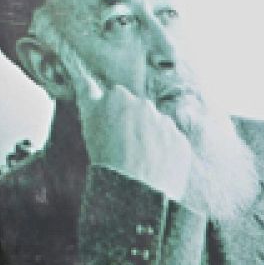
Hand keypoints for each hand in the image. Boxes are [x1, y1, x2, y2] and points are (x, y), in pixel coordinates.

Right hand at [71, 62, 193, 201]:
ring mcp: (166, 123)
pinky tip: (154, 169)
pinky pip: (172, 146)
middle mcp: (145, 105)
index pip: (116, 99)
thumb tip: (83, 76)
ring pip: (157, 129)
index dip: (112, 115)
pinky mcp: (181, 142)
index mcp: (119, 96)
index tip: (109, 130)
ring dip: (150, 140)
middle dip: (133, 125)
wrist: (136, 188)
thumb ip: (88, 94)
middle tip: (123, 149)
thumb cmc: (106, 155)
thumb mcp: (89, 121)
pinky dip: (165, 155)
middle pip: (138, 112)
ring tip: (139, 163)